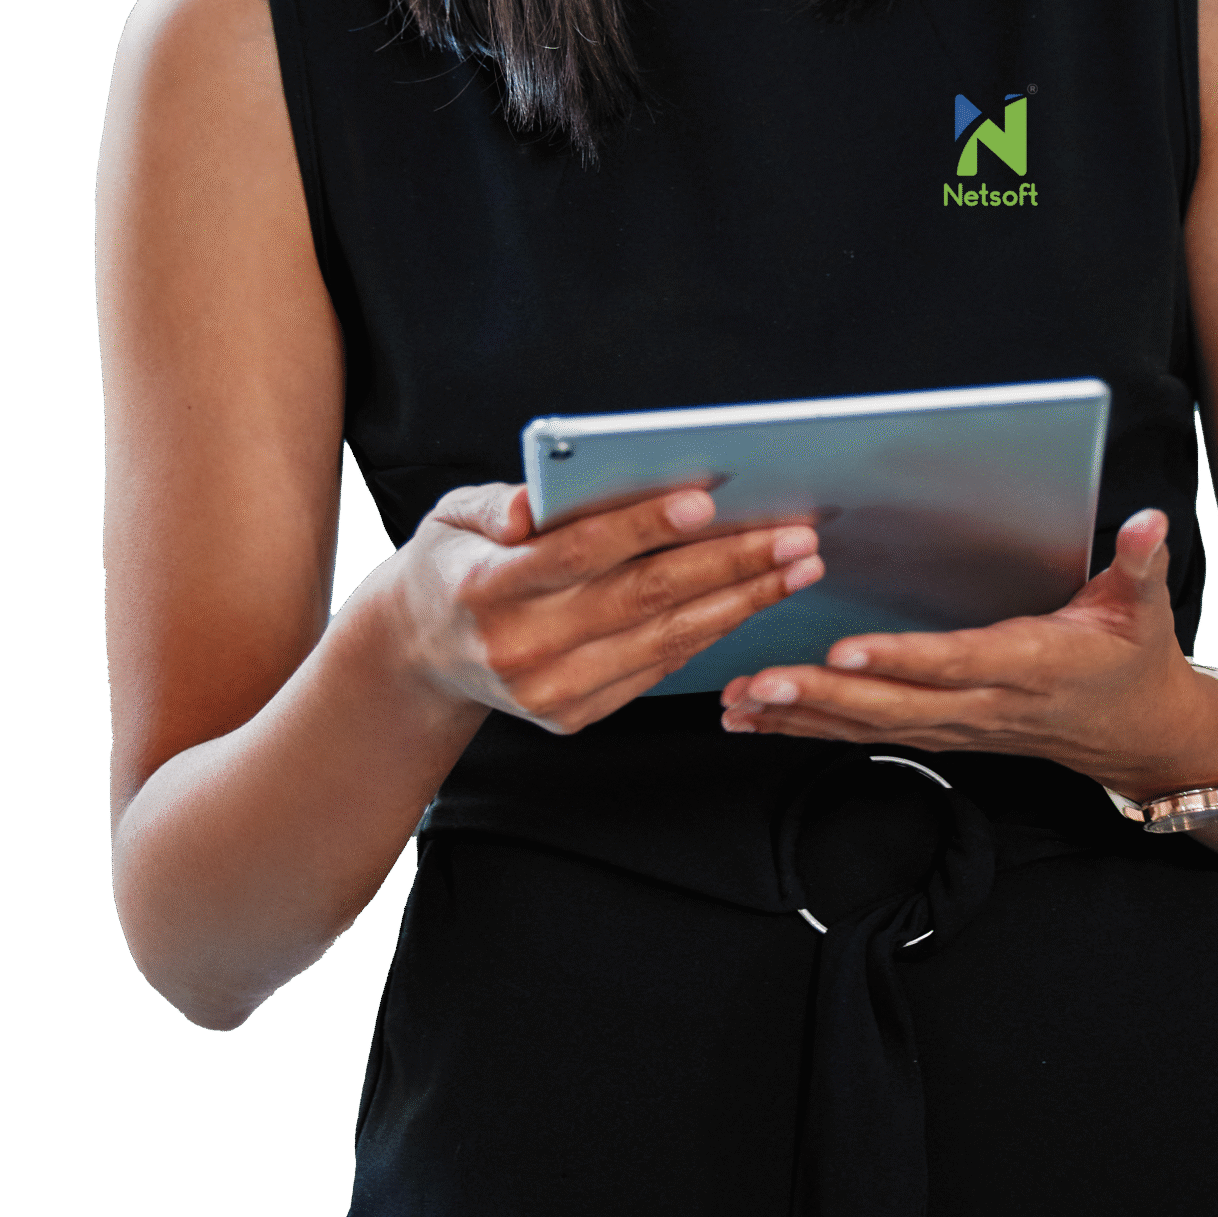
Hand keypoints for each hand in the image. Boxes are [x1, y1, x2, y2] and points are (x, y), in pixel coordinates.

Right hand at [379, 482, 823, 735]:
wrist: (420, 653)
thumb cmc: (453, 564)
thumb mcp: (452, 517)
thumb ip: (496, 505)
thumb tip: (535, 504)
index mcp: (486, 589)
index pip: (579, 552)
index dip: (644, 527)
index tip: (708, 500)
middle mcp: (519, 648)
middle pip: (641, 600)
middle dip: (728, 565)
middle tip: (796, 536)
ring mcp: (548, 692)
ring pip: (662, 640)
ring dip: (740, 603)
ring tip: (797, 568)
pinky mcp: (572, 716)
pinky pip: (655, 670)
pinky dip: (708, 634)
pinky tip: (751, 601)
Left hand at [718, 508, 1217, 798]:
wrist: (1138, 734)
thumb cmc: (1133, 661)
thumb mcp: (1146, 608)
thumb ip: (1140, 562)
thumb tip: (1147, 521)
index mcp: (1030, 662)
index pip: (956, 661)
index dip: (899, 658)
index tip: (845, 649)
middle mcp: (986, 702)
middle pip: (896, 704)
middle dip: (824, 695)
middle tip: (760, 681)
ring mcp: (959, 724)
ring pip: (871, 725)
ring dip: (803, 714)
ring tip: (740, 699)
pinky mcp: (941, 730)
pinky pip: (868, 732)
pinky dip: (811, 725)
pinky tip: (759, 714)